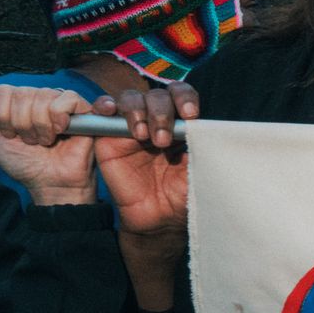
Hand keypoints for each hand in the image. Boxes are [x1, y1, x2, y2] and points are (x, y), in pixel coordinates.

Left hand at [0, 85, 96, 203]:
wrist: (49, 182)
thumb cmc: (26, 162)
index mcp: (16, 103)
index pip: (3, 91)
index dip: (3, 115)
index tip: (10, 134)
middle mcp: (38, 98)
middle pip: (22, 93)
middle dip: (22, 124)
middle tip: (31, 140)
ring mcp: (60, 102)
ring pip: (43, 96)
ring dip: (41, 125)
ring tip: (46, 139)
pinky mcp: (83, 109)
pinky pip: (67, 99)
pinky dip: (59, 118)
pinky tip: (61, 131)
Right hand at [93, 83, 194, 239]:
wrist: (159, 217)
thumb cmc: (183, 194)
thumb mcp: (199, 169)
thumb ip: (203, 146)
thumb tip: (210, 127)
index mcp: (180, 123)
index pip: (181, 95)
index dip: (184, 98)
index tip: (190, 115)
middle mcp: (156, 120)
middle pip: (157, 96)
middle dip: (161, 112)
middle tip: (163, 140)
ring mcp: (131, 126)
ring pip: (131, 98)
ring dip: (138, 111)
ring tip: (143, 137)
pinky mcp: (108, 137)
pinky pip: (102, 111)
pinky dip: (106, 104)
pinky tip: (114, 112)